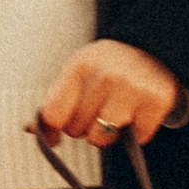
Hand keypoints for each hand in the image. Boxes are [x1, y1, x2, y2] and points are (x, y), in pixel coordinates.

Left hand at [40, 38, 180, 151]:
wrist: (155, 50)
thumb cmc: (111, 65)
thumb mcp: (79, 72)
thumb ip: (55, 100)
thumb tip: (32, 129)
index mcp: (80, 66)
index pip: (53, 114)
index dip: (52, 128)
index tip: (57, 132)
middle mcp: (106, 76)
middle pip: (76, 130)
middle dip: (84, 125)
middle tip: (98, 108)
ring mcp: (133, 89)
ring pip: (101, 139)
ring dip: (107, 134)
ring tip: (115, 114)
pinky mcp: (157, 102)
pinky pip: (136, 138)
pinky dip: (137, 131)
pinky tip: (138, 112)